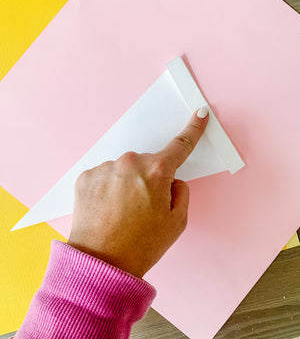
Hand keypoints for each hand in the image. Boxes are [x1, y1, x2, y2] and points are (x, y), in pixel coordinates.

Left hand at [68, 108, 208, 277]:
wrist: (102, 264)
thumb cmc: (142, 245)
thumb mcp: (177, 222)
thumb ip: (181, 192)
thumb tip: (172, 181)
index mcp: (156, 171)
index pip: (180, 145)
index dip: (193, 130)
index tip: (200, 114)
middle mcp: (129, 163)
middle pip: (147, 163)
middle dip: (149, 179)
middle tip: (142, 207)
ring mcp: (105, 168)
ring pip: (123, 170)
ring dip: (126, 184)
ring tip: (121, 212)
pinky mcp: (86, 177)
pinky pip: (105, 176)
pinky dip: (108, 188)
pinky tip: (106, 209)